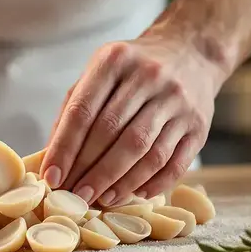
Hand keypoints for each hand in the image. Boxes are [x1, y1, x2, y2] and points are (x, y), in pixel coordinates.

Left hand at [40, 33, 225, 206]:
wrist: (190, 52)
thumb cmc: (133, 70)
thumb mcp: (100, 72)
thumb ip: (75, 108)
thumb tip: (52, 158)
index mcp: (115, 60)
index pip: (83, 111)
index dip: (65, 148)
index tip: (52, 177)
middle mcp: (149, 77)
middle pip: (112, 133)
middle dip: (90, 170)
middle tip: (74, 195)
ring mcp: (177, 101)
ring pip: (145, 151)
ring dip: (119, 182)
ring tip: (100, 199)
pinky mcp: (199, 124)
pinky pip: (174, 163)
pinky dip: (153, 184)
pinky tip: (134, 194)